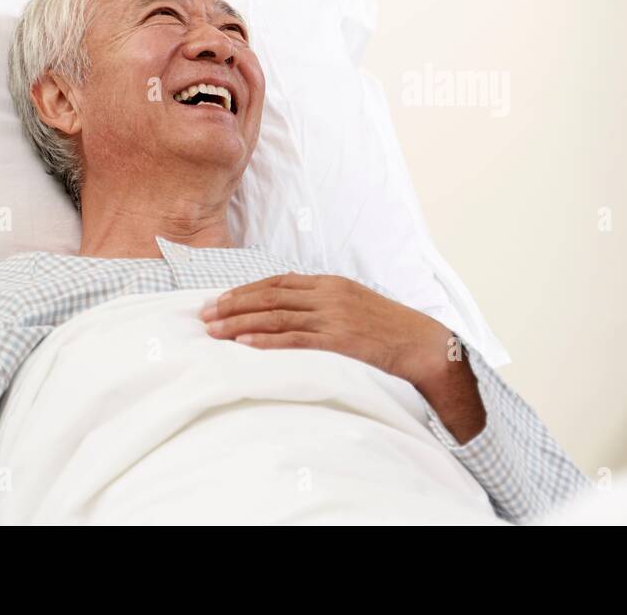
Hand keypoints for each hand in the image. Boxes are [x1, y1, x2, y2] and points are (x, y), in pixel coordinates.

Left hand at [199, 273, 486, 440]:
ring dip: (240, 324)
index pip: (278, 282)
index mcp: (330, 283)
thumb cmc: (388, 328)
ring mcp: (333, 316)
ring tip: (213, 331)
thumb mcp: (355, 304)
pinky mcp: (339, 339)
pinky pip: (295, 339)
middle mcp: (328, 295)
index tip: (219, 299)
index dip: (245, 290)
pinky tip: (244, 344)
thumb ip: (324, 303)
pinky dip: (267, 341)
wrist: (422, 343)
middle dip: (233, 305)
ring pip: (276, 317)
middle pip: (270, 297)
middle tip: (204, 315)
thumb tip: (292, 308)